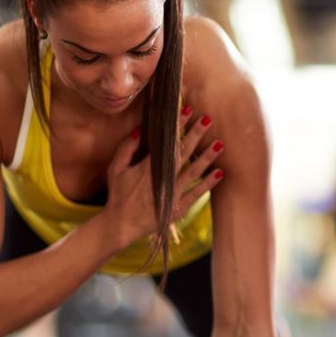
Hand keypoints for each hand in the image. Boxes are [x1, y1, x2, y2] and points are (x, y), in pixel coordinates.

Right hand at [104, 107, 223, 248]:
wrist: (121, 226)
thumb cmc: (118, 196)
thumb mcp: (115, 170)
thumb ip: (126, 149)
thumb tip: (140, 130)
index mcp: (147, 168)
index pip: (166, 143)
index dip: (178, 126)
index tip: (187, 110)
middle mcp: (162, 180)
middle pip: (183, 153)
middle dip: (196, 135)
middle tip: (208, 119)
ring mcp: (172, 195)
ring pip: (193, 173)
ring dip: (207, 157)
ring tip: (220, 143)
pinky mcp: (178, 209)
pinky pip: (196, 194)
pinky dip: (208, 184)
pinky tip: (220, 173)